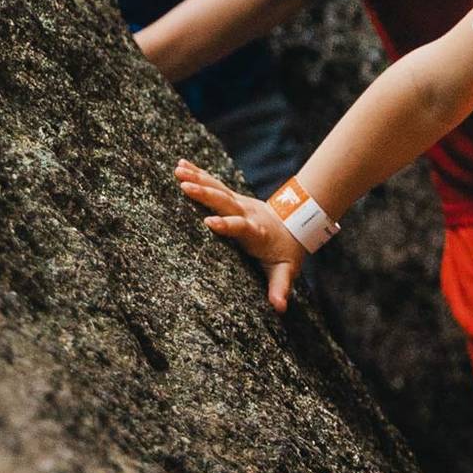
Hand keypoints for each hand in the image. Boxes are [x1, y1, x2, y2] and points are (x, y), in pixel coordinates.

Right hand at [174, 160, 303, 311]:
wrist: (295, 225)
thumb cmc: (286, 253)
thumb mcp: (285, 271)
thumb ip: (280, 288)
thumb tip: (279, 308)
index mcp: (256, 232)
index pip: (241, 226)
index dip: (227, 224)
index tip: (210, 222)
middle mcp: (246, 213)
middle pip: (225, 202)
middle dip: (206, 194)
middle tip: (185, 186)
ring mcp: (239, 203)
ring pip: (217, 188)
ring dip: (198, 179)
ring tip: (177, 171)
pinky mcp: (233, 198)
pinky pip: (214, 184)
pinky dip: (198, 173)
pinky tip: (181, 165)